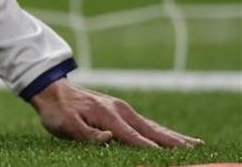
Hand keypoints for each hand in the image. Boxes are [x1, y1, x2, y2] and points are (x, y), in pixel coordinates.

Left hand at [29, 78, 200, 147]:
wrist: (51, 89)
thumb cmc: (57, 111)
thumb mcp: (65, 124)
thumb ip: (87, 133)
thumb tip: (108, 137)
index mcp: (108, 116)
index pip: (135, 138)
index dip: (152, 150)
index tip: (172, 160)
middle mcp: (120, 111)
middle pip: (152, 131)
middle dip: (174, 142)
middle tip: (198, 150)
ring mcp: (123, 110)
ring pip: (153, 127)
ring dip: (174, 136)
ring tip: (195, 144)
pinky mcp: (121, 111)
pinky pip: (146, 124)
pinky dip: (162, 131)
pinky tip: (172, 137)